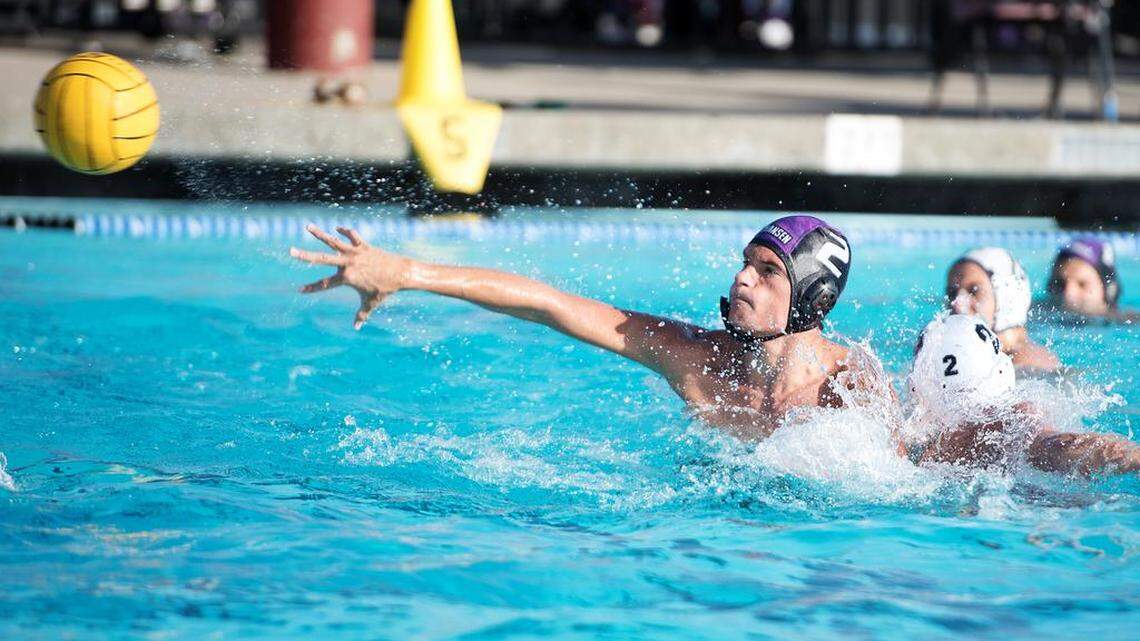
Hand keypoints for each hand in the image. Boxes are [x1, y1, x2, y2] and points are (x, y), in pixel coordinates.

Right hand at [290, 225, 412, 329]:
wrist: (401, 273)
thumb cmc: (385, 290)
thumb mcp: (371, 303)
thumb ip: (361, 315)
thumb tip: (356, 327)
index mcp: (347, 278)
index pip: (324, 284)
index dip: (312, 288)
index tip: (300, 290)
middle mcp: (348, 263)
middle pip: (322, 259)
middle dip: (305, 256)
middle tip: (290, 251)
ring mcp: (355, 252)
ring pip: (333, 241)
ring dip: (319, 234)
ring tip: (307, 226)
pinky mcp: (363, 246)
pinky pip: (352, 236)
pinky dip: (345, 232)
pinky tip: (338, 229)